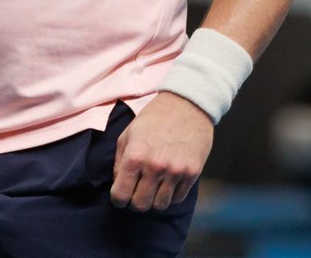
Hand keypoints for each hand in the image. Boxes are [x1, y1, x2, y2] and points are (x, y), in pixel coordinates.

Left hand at [109, 92, 212, 211]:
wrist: (187, 104)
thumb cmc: (154, 118)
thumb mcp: (129, 133)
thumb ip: (120, 161)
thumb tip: (118, 183)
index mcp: (135, 156)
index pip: (120, 195)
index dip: (118, 198)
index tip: (121, 195)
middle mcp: (155, 166)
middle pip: (140, 205)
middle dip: (136, 201)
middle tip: (138, 190)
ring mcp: (175, 171)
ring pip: (160, 205)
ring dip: (154, 199)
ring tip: (154, 185)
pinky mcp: (192, 173)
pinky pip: (178, 198)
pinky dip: (171, 194)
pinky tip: (169, 181)